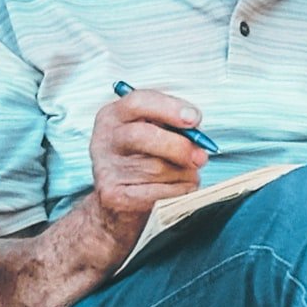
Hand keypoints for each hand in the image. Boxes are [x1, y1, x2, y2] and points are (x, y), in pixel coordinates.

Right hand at [89, 86, 209, 224]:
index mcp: (112, 117)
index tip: (194, 118)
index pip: (138, 102)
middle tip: (201, 156)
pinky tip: (176, 191)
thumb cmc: (141, 162)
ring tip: (183, 175)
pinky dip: (177, 192)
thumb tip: (198, 141)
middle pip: (145, 135)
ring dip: (182, 174)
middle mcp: (104, 140)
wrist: (116, 205)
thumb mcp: (151, 135)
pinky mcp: (114, 196)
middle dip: (180, 146)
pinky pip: (159, 192)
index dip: (170, 108)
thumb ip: (173, 127)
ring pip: (158, 168)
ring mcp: (106, 169)